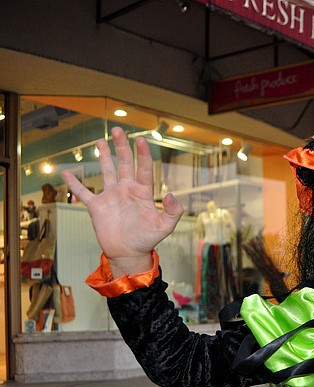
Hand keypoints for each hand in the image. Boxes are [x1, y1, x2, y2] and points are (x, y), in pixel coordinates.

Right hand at [62, 127, 183, 275]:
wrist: (129, 253)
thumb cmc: (147, 240)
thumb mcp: (165, 227)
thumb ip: (173, 212)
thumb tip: (171, 195)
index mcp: (143, 193)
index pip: (144, 168)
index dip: (143, 154)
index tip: (141, 139)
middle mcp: (126, 190)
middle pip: (124, 164)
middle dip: (122, 147)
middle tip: (119, 131)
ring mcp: (111, 197)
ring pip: (107, 172)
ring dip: (104, 157)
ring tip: (101, 142)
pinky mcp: (96, 206)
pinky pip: (84, 192)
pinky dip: (75, 183)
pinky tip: (67, 172)